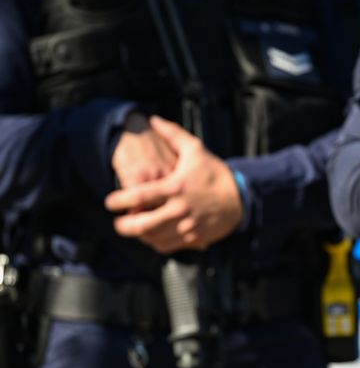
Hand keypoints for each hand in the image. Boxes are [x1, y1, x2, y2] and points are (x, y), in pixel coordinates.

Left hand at [104, 116, 242, 253]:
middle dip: (123, 226)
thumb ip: (173, 135)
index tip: (110, 202)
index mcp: (175, 187)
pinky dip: (155, 243)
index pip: (138, 196)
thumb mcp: (196, 150)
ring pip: (152, 238)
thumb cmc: (215, 173)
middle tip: (118, 223)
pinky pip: (167, 246)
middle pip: (141, 224)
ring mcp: (186, 226)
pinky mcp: (193, 238)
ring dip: (139, 236)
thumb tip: (154, 120)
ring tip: (134, 229)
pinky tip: (152, 237)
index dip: (118, 201)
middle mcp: (178, 209)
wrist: (241, 198)